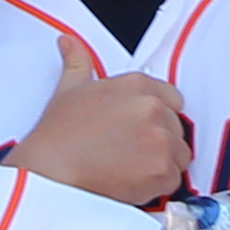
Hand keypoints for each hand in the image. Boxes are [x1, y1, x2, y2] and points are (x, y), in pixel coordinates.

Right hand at [10, 70, 194, 206]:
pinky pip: (172, 180)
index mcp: (137, 85)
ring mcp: (160, 139)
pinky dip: (156, 186)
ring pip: (178, 155)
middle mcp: (153, 108)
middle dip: (158, 142)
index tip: (143, 127)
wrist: (51, 172)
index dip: (158, 117)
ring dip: (160, 164)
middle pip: (177, 129)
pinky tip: (130, 182)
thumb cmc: (59, 136)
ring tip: (129, 168)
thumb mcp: (68, 90)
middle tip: (130, 152)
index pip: (173, 99)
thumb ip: (78, 62)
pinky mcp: (161, 169)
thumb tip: (70, 43)